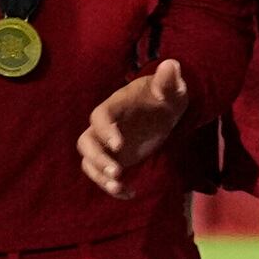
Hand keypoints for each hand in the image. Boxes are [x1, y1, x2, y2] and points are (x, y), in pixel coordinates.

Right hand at [80, 58, 193, 195]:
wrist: (165, 109)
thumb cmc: (167, 95)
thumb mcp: (173, 89)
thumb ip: (169, 81)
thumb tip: (171, 65)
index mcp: (116, 105)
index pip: (100, 115)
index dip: (104, 130)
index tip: (119, 145)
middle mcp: (106, 126)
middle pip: (86, 141)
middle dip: (97, 158)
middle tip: (117, 172)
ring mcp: (106, 144)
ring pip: (89, 161)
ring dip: (99, 176)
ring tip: (119, 187)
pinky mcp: (113, 159)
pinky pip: (102, 175)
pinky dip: (112, 187)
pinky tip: (130, 193)